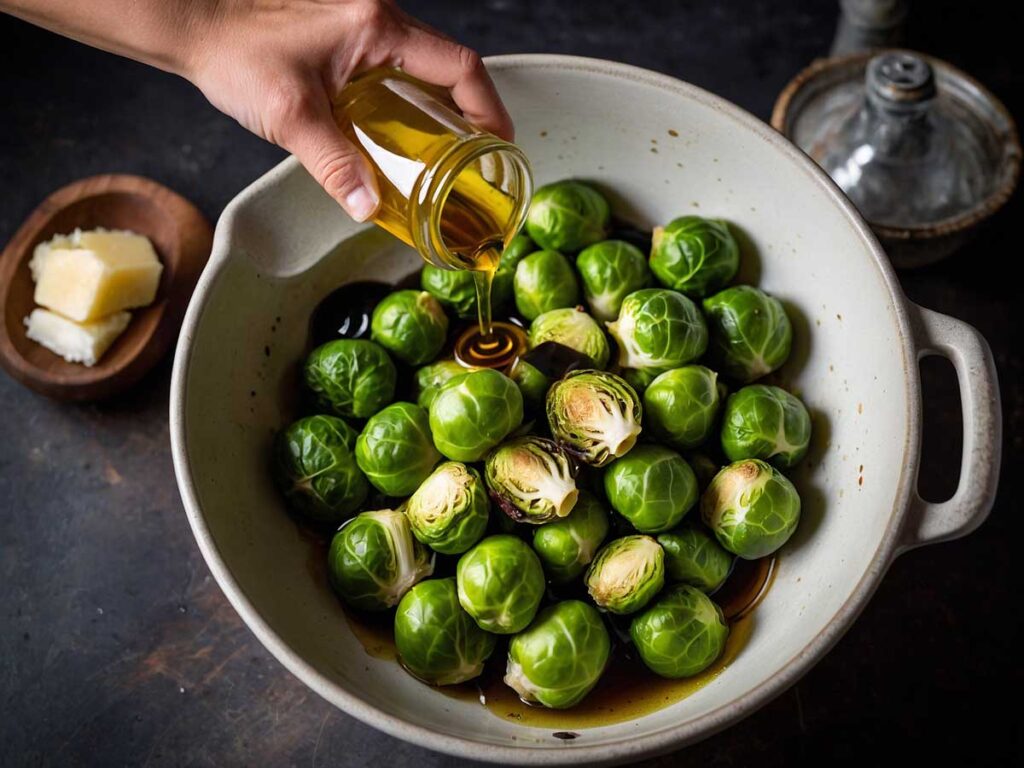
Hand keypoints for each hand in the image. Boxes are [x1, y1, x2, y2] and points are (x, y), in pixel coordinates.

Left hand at [187, 0, 512, 220]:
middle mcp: (377, 18)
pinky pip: (394, 69)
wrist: (193, 21)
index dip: (489, 107)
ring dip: (440, 108)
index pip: (459, 65)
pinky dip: (409, 101)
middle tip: (476, 159)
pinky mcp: (343, 38)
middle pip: (448, 67)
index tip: (499, 144)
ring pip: (422, 68)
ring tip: (446, 154)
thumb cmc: (234, 50)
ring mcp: (361, 25)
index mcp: (377, 26)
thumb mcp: (291, 116)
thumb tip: (369, 210)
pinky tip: (400, 134)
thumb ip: (334, 165)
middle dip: (470, 113)